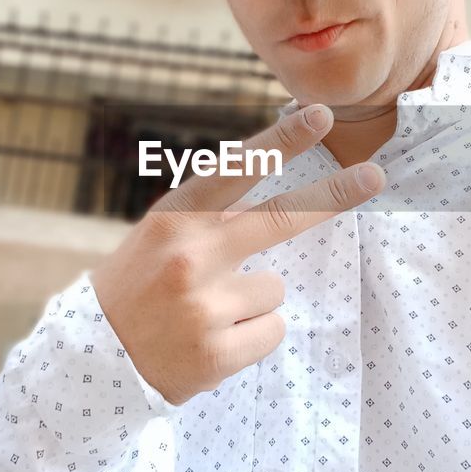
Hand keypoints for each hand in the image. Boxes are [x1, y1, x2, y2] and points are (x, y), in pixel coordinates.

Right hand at [90, 104, 384, 406]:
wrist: (95, 357)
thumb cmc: (139, 285)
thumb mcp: (161, 235)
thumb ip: (211, 215)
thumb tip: (286, 196)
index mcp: (175, 217)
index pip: (236, 170)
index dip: (281, 140)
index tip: (320, 114)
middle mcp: (189, 254)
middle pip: (281, 217)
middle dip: (334, 195)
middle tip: (375, 175)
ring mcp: (204, 305)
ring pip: (274, 287)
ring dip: (252, 302)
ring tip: (206, 313)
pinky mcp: (217, 352)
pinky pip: (271, 330)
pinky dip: (250, 337)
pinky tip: (210, 341)